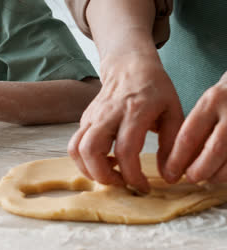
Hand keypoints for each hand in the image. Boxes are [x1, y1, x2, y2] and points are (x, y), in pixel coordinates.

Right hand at [68, 50, 183, 191]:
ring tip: (111, 173)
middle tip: (121, 183)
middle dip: (103, 176)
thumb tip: (168, 176)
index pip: (126, 150)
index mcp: (135, 110)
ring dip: (89, 170)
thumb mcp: (174, 111)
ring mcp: (94, 114)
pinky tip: (106, 160)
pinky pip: (76, 143)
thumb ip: (173, 143)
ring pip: (76, 148)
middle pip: (90, 150)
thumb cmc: (155, 87)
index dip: (133, 175)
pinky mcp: (86, 117)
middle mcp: (109, 112)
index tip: (144, 187)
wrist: (130, 63)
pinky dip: (85, 159)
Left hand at [164, 72, 226, 183]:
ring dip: (217, 175)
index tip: (169, 172)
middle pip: (214, 150)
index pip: (189, 135)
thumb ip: (197, 127)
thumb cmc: (226, 99)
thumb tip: (178, 160)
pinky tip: (223, 173)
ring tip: (208, 178)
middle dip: (199, 170)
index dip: (177, 159)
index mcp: (213, 101)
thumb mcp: (209, 103)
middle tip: (190, 177)